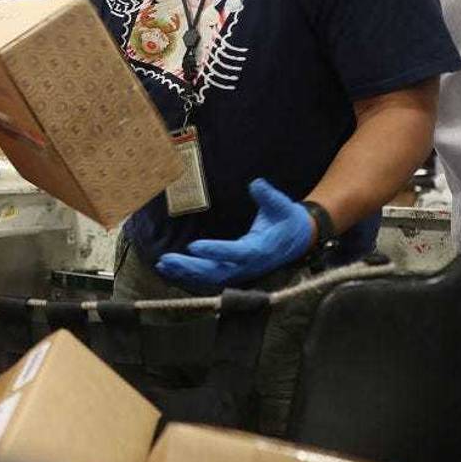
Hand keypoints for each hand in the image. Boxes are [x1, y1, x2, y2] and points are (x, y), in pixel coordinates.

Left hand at [155, 178, 313, 290]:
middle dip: (190, 267)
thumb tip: (256, 184)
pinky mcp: (233, 271)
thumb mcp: (282, 205)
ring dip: (185, 272)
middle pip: (216, 271)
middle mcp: (248, 265)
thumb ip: (268, 196)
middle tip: (166, 259)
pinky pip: (208, 277)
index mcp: (259, 249)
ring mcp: (240, 271)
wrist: (298, 240)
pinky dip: (188, 274)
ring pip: (209, 277)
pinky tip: (168, 269)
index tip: (193, 246)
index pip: (235, 253)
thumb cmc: (287, 220)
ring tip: (162, 264)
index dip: (214, 251)